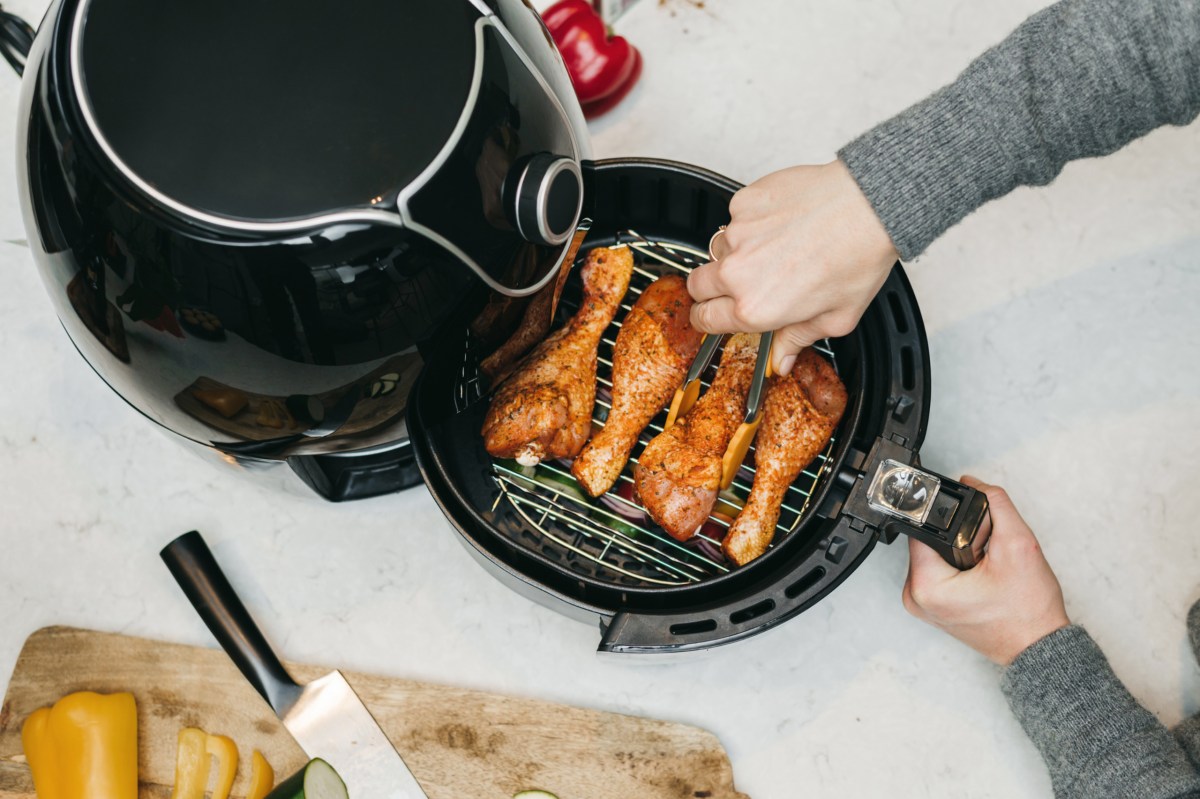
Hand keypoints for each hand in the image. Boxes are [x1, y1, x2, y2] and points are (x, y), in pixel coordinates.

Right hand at [686, 160, 896, 373]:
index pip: (705, 319)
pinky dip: (751, 222)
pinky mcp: (743, 203)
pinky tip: (780, 223)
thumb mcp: (835, 318)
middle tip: (736, 284)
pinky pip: (735, 217)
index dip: (707, 319)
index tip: (712, 314)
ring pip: (717, 249)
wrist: (869, 205)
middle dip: (710, 289)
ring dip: (733, 253)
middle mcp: (738, 273)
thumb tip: (781, 359)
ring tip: (770, 249)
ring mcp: (737, 235)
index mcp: (756, 308)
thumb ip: (798, 340)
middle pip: (696, 285)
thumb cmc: (857, 258)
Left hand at [902, 476, 1069, 665]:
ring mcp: (922, 604)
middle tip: (987, 552)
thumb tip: (974, 483)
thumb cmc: (1029, 611)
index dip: (950, 518)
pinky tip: (980, 574)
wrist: (1039, 647)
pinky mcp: (932, 606)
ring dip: (959, 551)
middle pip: (928, 541)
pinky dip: (958, 566)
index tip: (975, 526)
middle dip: (959, 537)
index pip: (923, 528)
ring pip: (935, 554)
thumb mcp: (1019, 544)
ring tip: (986, 565)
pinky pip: (939, 571)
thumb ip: (995, 504)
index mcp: (926, 585)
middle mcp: (916, 597)